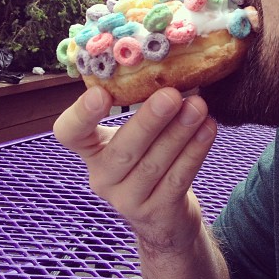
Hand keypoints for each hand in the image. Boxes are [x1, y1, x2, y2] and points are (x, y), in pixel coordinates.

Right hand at [53, 86, 216, 251]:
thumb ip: (142, 103)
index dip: (81, 114)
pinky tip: (209, 129)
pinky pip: (177, 179)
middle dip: (149, 120)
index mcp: (92, 149)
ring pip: (154, 164)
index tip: (100, 93)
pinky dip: (194, 152)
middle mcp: (102, 177)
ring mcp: (127, 200)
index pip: (70, 133)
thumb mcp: (136, 134)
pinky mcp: (156, 213)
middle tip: (171, 95)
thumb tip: (172, 63)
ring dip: (179, 133)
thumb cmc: (150, 157)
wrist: (165, 215)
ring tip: (199, 107)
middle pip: (122, 149)